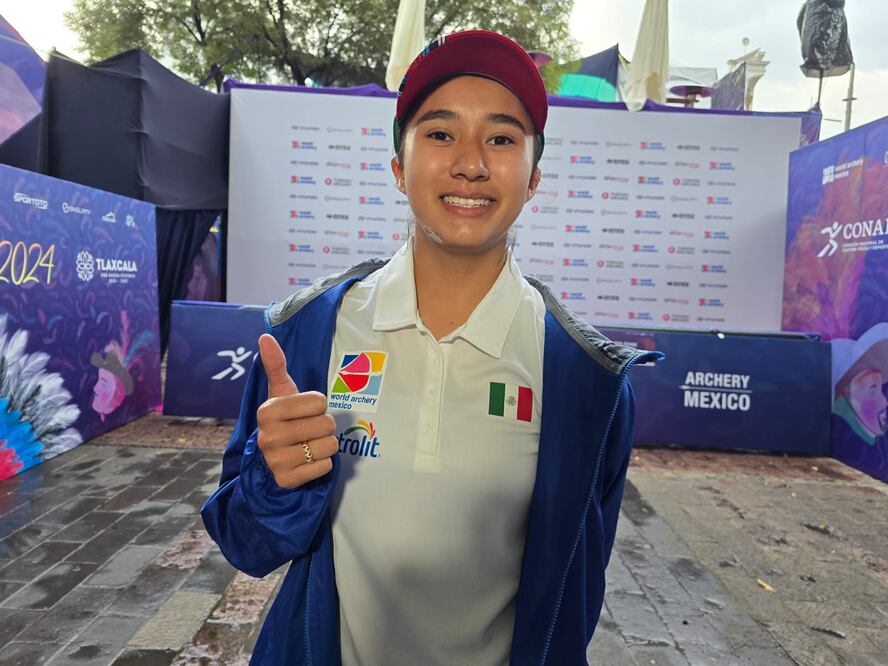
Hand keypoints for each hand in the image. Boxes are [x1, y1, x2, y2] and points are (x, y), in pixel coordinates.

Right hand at [255, 334, 336, 488]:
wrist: (272, 458)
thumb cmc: (284, 419)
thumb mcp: (281, 392)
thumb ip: (276, 365)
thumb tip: (265, 337)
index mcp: (268, 410)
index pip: (320, 401)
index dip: (318, 406)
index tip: (304, 412)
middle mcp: (268, 436)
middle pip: (327, 424)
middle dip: (323, 427)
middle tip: (308, 430)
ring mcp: (276, 460)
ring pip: (329, 446)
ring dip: (324, 446)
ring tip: (308, 445)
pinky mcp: (287, 480)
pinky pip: (325, 466)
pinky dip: (322, 464)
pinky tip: (306, 462)